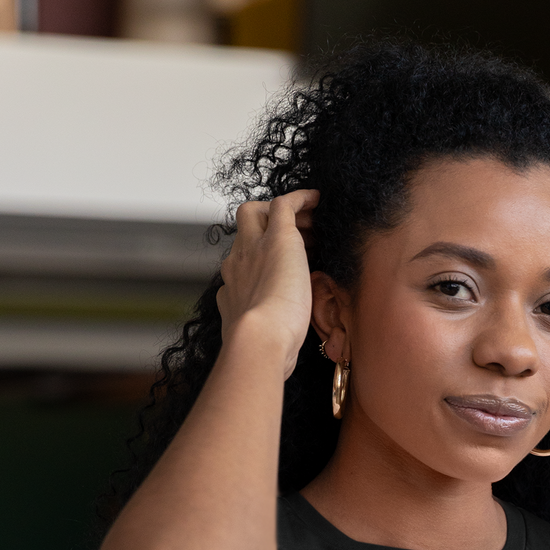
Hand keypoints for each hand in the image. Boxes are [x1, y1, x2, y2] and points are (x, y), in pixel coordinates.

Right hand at [218, 189, 318, 378]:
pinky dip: (300, 197)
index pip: (242, 264)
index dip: (261, 260)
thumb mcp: (265, 342)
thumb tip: (285, 351)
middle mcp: (236, 265)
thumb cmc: (267, 348)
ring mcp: (253, 248)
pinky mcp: (278, 238)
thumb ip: (271, 339)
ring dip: (282, 215)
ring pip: (256, 213)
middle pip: (243, 231)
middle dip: (265, 228)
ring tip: (310, 222)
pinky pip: (284, 204)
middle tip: (297, 236)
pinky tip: (317, 198)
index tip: (284, 267)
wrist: (260, 339)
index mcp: (233, 290)